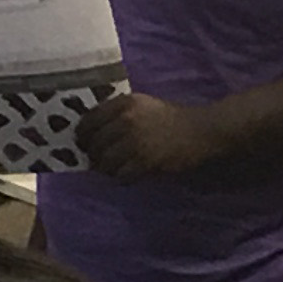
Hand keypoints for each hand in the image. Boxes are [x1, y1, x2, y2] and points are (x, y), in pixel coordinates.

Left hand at [77, 91, 222, 179]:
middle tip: (99, 161)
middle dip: (94, 155)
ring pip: (105, 162)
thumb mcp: (142, 104)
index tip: (85, 143)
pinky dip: (122, 177)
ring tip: (114, 169)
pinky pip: (121, 175)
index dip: (83, 136)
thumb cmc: (170, 117)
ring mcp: (135, 142)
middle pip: (95, 144)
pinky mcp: (145, 161)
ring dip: (107, 169)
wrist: (199, 130)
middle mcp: (126, 120)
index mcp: (123, 103)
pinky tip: (128, 174)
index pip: (89, 121)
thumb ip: (118, 112)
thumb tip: (92, 131)